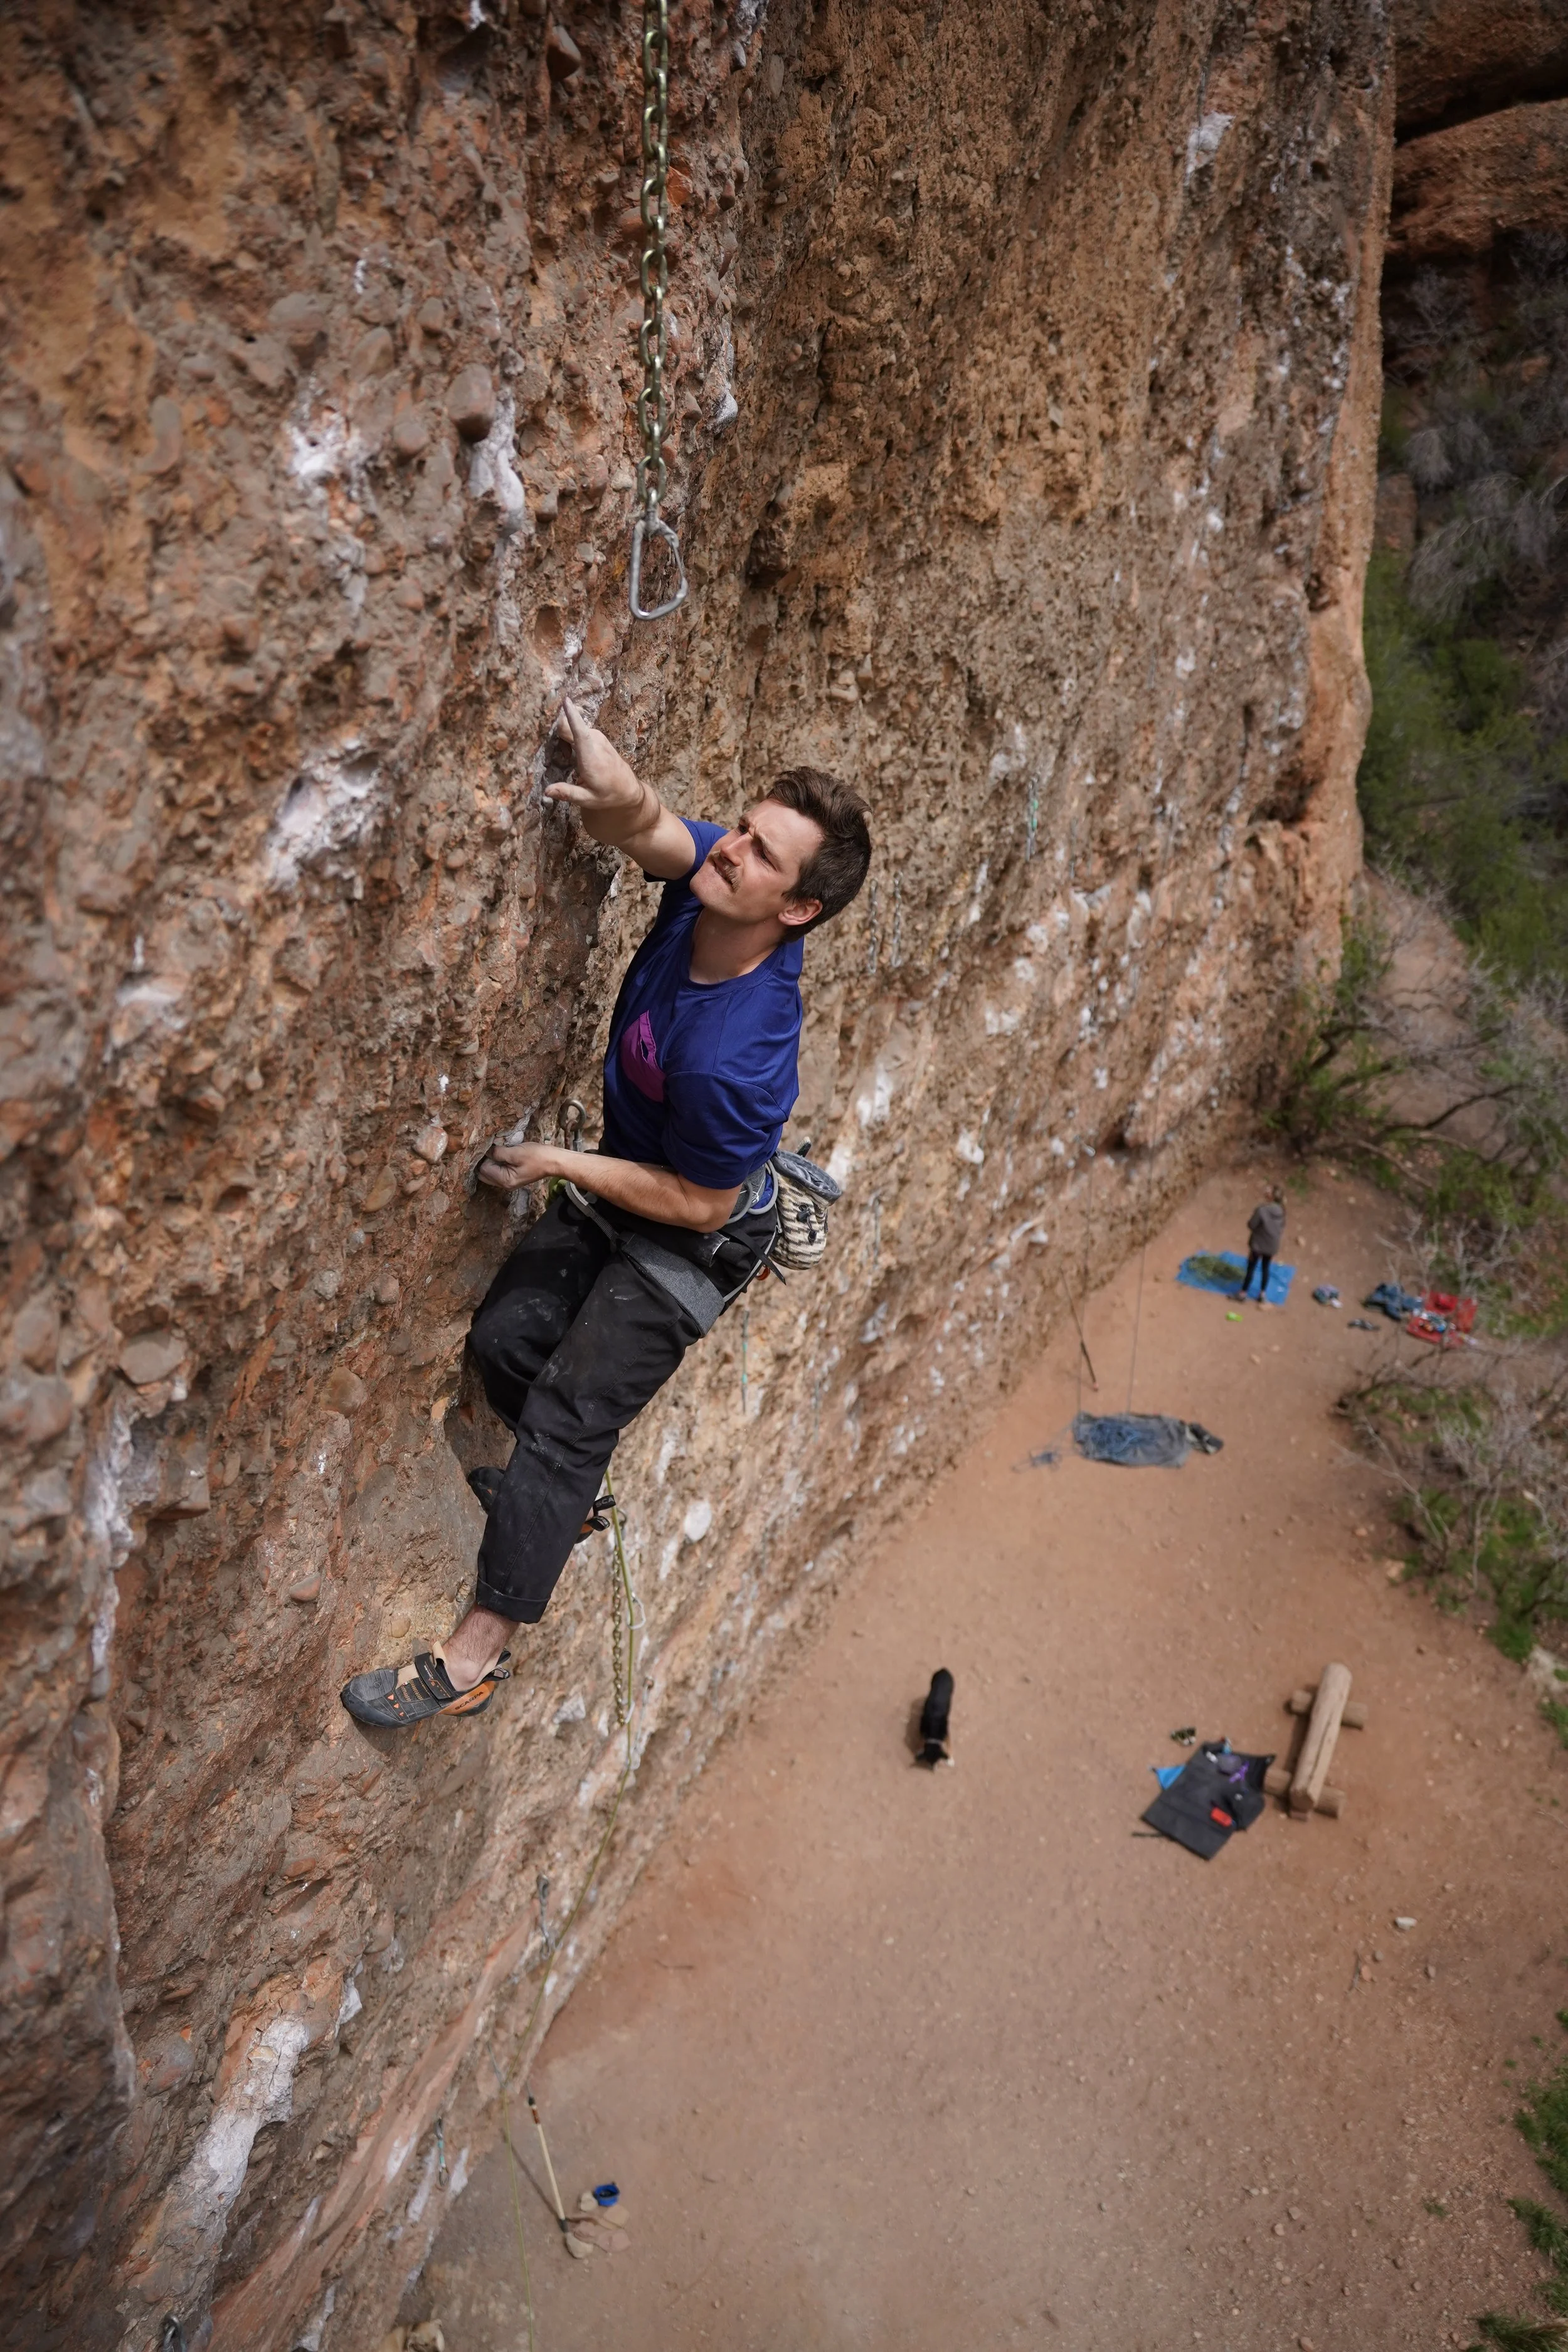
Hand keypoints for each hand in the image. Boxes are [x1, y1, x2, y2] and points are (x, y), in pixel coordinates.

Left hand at [476, 1138, 558, 1191]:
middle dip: (486, 1161)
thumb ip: (498, 1153)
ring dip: (492, 1162)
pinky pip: (498, 1171)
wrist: (553, 1161)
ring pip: (490, 1173)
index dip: (486, 1157)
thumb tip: (486, 1151)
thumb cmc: (537, 1156)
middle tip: (496, 1149)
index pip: (484, 1169)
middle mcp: (505, 1185)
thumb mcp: (515, 1152)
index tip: (494, 1147)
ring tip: (501, 1151)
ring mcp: (509, 1182)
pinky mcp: (513, 1177)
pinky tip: (505, 1155)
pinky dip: (498, 1163)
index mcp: (505, 1181)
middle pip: (484, 1174)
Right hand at [544, 698, 643, 821]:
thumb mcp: (588, 799)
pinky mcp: (597, 735)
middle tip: (565, 759)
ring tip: (572, 761)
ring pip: (572, 729)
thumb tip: (547, 792)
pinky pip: (578, 730)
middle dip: (558, 738)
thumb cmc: (607, 795)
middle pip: (568, 728)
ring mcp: (597, 736)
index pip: (579, 731)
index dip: (571, 716)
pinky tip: (577, 757)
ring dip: (565, 741)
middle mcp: (595, 742)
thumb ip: (567, 793)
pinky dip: (572, 740)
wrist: (628, 789)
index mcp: (591, 756)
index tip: (565, 700)